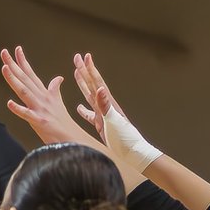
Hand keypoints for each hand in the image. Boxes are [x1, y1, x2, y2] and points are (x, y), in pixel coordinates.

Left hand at [0, 46, 91, 146]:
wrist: (73, 139)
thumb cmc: (63, 123)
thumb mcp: (58, 103)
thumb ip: (55, 89)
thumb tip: (58, 78)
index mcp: (45, 94)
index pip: (32, 75)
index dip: (23, 62)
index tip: (16, 49)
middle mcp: (42, 99)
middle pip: (25, 79)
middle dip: (14, 65)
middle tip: (4, 52)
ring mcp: (41, 109)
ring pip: (25, 92)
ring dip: (14, 80)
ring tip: (4, 68)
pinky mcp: (40, 122)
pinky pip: (28, 115)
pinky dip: (18, 109)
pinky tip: (9, 103)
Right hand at [71, 51, 160, 171]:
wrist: (133, 153)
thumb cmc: (125, 139)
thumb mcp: (114, 121)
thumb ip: (105, 105)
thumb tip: (100, 88)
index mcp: (107, 104)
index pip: (97, 83)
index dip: (90, 69)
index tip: (85, 56)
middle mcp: (105, 107)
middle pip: (92, 85)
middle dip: (84, 71)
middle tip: (77, 57)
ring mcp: (103, 115)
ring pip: (90, 96)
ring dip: (83, 85)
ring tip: (77, 73)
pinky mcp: (102, 125)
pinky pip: (89, 115)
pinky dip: (83, 111)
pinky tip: (79, 108)